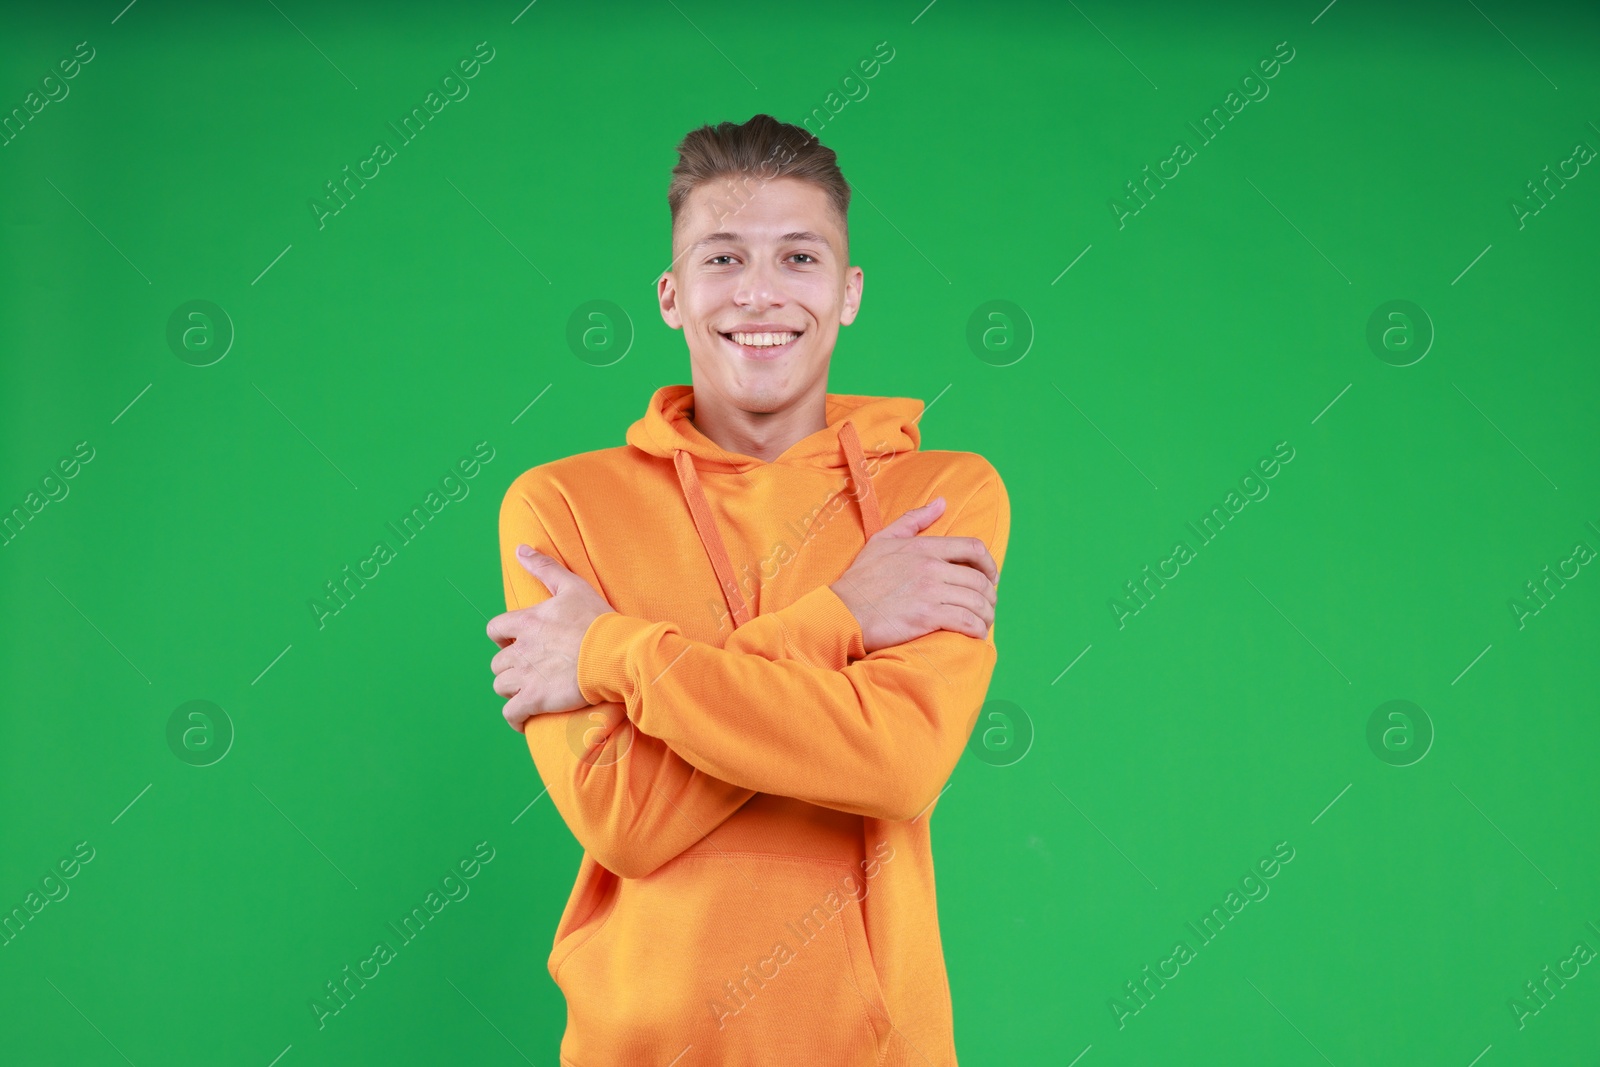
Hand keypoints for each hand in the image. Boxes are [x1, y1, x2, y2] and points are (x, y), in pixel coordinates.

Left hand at [487, 546, 614, 730]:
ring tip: (528, 691)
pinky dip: (514, 719)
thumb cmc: (597, 620)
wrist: (616, 653)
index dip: (503, 638)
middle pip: (498, 662)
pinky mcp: (536, 699)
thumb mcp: (572, 586)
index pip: (495, 630)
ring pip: (502, 686)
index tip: (516, 642)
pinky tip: (524, 720)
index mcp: (526, 623)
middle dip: (509, 666)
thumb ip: (544, 567)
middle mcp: (521, 650)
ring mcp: (527, 676)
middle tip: (529, 669)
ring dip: (512, 689)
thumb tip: (520, 549)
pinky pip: (512, 714)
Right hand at [828, 496, 999, 654]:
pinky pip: (966, 622)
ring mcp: (930, 592)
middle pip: (980, 579)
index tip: (991, 578)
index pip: (973, 548)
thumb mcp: (883, 540)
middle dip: (990, 596)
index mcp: (924, 547)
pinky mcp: (926, 617)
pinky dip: (977, 630)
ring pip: (977, 602)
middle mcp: (931, 567)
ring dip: (986, 615)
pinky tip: (975, 634)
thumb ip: (914, 520)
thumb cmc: (861, 579)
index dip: (990, 564)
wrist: (842, 611)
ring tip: (982, 623)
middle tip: (987, 607)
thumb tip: (941, 502)